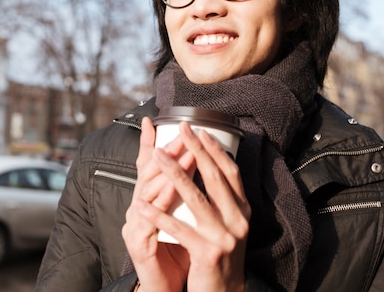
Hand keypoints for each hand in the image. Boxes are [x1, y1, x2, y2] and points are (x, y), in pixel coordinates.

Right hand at [122, 117, 191, 291]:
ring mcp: (135, 225)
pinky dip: (161, 201)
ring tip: (184, 152)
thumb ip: (183, 193)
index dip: (148, 144)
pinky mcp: (138, 243)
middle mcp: (137, 209)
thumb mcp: (181, 217)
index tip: (153, 121)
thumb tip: (196, 166)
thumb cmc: (177, 251)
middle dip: (168, 151)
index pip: (146, 168)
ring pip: (148, 191)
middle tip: (183, 132)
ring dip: (168, 169)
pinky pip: (150, 218)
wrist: (166, 287)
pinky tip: (172, 188)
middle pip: (149, 174)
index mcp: (147, 202)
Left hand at [140, 122, 250, 291]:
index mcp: (242, 210)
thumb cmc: (218, 254)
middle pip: (214, 178)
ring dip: (174, 173)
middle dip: (195, 150)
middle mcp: (238, 220)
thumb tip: (210, 164)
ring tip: (157, 155)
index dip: (215, 150)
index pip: (230, 172)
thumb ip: (222, 199)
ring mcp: (224, 236)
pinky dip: (158, 215)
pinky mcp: (208, 253)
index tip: (200, 130)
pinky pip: (179, 228)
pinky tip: (141, 204)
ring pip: (196, 198)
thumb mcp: (227, 224)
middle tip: (181, 129)